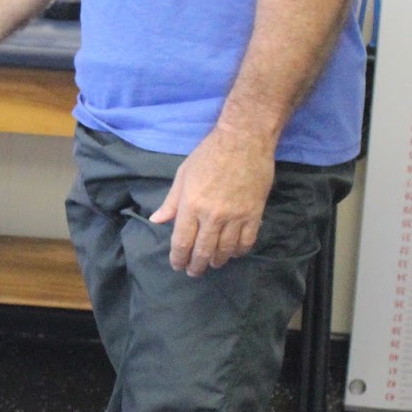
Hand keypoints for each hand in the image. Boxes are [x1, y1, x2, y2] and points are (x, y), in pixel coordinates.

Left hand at [149, 128, 276, 276]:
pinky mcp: (254, 214)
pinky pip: (246, 242)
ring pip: (225, 250)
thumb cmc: (209, 154)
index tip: (177, 265)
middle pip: (202, 251)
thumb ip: (171, 202)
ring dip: (217, 261)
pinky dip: (239, 251)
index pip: (182, 242)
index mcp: (191, 205)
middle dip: (196, 266)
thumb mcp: (183, 175)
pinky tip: (233, 253)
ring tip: (212, 263)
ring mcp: (235, 216)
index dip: (178, 258)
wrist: (244, 140)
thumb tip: (157, 220)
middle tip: (193, 272)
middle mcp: (212, 215)